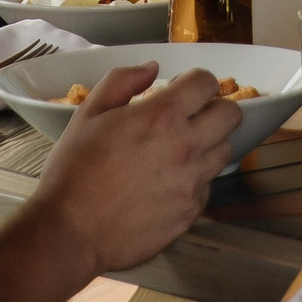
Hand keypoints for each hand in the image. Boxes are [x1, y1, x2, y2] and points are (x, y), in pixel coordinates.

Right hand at [28, 63, 239, 272]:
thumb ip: (122, 81)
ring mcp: (191, 183)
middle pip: (231, 115)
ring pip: (224, 151)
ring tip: (178, 151)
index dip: (196, 81)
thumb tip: (151, 68)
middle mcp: (185, 147)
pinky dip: (195, 180)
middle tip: (192, 116)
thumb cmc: (74, 172)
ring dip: (208, 144)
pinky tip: (167, 182)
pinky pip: (207, 186)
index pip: (207, 83)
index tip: (183, 89)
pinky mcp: (190, 212)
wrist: (71, 233)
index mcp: (161, 116)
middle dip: (215, 108)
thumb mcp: (88, 113)